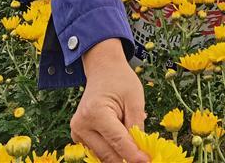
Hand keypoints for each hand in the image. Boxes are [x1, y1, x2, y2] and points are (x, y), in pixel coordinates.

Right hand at [71, 39, 148, 162]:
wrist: (102, 70)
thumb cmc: (120, 80)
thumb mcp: (135, 98)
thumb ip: (137, 125)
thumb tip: (142, 152)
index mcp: (95, 113)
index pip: (118, 141)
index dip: (134, 155)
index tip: (147, 162)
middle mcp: (81, 125)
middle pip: (109, 153)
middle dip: (128, 159)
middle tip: (146, 159)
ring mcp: (77, 133)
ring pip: (104, 155)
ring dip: (121, 155)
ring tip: (138, 149)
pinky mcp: (79, 137)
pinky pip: (99, 151)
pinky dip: (113, 151)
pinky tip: (125, 144)